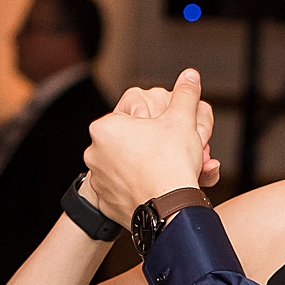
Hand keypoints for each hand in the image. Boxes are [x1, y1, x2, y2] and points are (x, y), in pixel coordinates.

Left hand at [83, 69, 215, 222]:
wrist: (170, 209)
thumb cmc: (172, 162)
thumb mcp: (182, 121)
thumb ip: (185, 95)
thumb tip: (190, 75)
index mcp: (105, 127)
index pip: (133, 117)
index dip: (157, 124)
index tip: (169, 134)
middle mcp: (93, 152)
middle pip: (130, 142)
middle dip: (150, 146)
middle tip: (171, 154)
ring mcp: (98, 179)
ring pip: (125, 167)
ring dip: (143, 167)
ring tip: (165, 173)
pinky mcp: (106, 202)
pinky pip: (122, 191)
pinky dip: (137, 189)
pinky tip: (155, 190)